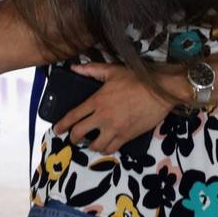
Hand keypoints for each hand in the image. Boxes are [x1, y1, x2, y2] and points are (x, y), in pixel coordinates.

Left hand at [52, 63, 173, 154]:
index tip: (57, 130)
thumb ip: (90, 70)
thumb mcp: (111, 70)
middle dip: (73, 138)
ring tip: (90, 142)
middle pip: (80, 134)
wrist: (160, 91)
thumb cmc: (136, 79)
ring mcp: (115, 129)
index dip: (62, 125)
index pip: (73, 116)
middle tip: (73, 138)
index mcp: (96, 101)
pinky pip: (112, 149)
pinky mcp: (128, 137)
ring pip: (96, 145)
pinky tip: (105, 145)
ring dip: (90, 145)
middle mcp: (103, 118)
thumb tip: (73, 67)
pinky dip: (106, 149)